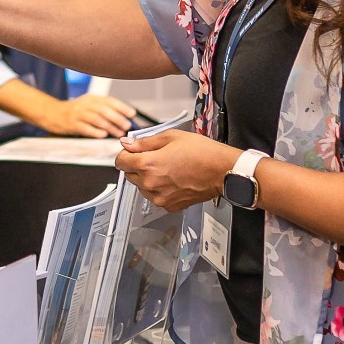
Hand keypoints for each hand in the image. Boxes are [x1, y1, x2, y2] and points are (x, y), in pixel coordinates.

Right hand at [38, 92, 136, 137]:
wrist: (52, 113)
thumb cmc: (74, 111)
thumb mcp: (88, 105)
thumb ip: (104, 109)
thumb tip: (124, 118)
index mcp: (91, 98)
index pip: (109, 100)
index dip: (122, 107)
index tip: (132, 113)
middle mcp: (85, 104)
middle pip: (104, 110)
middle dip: (118, 118)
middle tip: (127, 125)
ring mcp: (77, 114)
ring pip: (97, 119)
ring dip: (110, 127)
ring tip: (119, 133)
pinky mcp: (72, 124)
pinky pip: (86, 128)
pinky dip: (96, 132)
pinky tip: (103, 135)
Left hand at [114, 128, 238, 211]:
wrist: (223, 171)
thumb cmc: (203, 153)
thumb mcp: (171, 137)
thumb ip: (145, 142)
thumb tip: (128, 143)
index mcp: (148, 165)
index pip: (120, 161)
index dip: (125, 153)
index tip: (132, 151)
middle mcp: (151, 184)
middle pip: (129, 175)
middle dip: (136, 165)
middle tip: (154, 157)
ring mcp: (160, 197)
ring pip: (141, 187)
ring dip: (147, 178)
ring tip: (167, 168)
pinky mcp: (170, 206)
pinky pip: (155, 197)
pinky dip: (159, 189)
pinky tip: (173, 179)